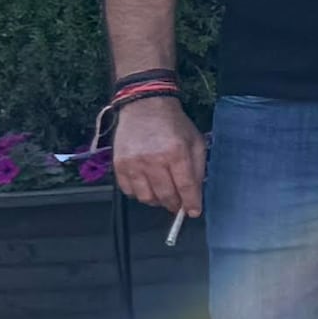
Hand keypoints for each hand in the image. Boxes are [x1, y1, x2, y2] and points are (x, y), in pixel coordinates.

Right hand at [110, 91, 203, 218]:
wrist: (145, 106)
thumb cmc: (173, 124)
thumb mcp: (195, 141)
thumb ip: (198, 167)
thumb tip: (196, 192)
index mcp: (176, 152)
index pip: (185, 187)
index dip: (191, 203)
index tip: (194, 212)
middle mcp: (153, 160)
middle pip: (165, 195)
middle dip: (175, 205)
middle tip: (179, 205)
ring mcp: (134, 163)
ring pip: (146, 198)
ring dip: (157, 201)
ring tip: (163, 195)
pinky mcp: (119, 165)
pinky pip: (129, 191)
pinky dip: (140, 194)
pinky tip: (148, 187)